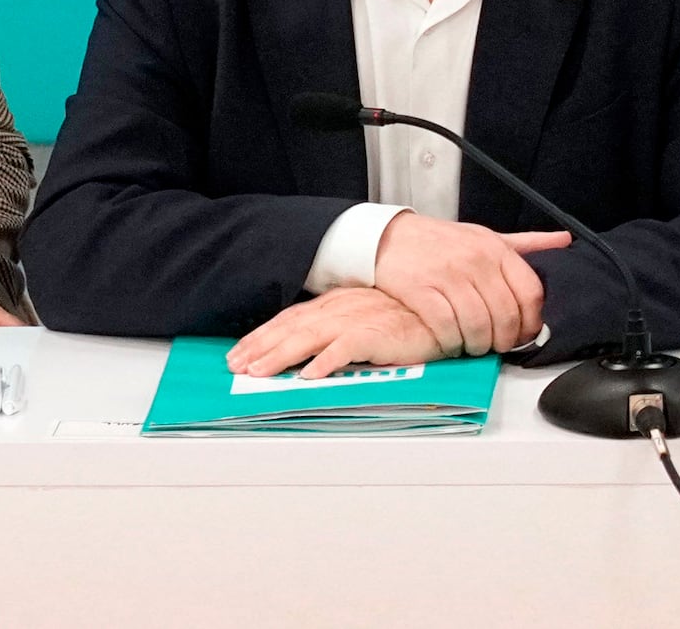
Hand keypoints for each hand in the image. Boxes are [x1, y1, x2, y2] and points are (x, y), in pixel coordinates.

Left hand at [228, 284, 443, 380]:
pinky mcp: (378, 334)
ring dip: (282, 354)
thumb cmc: (408, 316)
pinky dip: (327, 361)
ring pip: (310, 336)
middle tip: (236, 366)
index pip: (291, 319)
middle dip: (260, 346)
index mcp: (337, 304)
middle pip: (292, 327)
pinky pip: (346, 348)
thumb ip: (338, 330)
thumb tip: (306, 353)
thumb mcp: (365, 317)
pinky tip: (310, 376)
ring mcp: (358, 319)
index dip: (263, 335)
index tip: (241, 353)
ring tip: (260, 372)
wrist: (444, 307)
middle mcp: (341, 308)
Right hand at [363, 212, 571, 354]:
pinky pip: (446, 327)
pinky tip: (451, 344)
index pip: (530, 292)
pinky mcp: (421, 291)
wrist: (389, 237)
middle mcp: (476, 261)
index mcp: (496, 249)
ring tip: (474, 347)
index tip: (525, 335)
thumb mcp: (486, 236)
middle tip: (497, 347)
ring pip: (477, 325)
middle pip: (506, 315)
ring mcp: (448, 276)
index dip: (532, 322)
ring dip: (478, 346)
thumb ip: (526, 243)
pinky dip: (452, 343)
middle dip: (504, 341)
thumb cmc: (442, 242)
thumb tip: (564, 240)